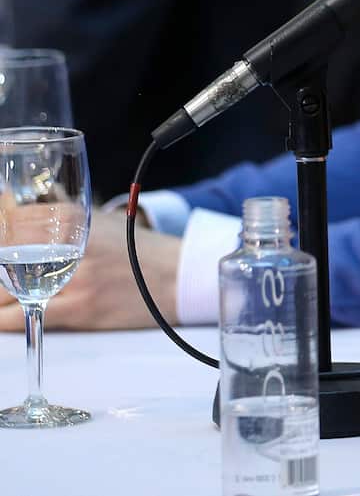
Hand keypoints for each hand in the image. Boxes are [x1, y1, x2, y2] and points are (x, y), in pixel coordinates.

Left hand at [0, 208, 178, 331]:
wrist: (177, 276)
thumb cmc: (137, 250)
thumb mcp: (100, 221)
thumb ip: (60, 215)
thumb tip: (14, 207)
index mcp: (72, 217)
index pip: (10, 220)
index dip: (1, 231)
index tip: (4, 245)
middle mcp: (70, 243)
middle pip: (4, 255)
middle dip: (0, 269)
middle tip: (4, 275)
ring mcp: (74, 277)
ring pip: (6, 290)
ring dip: (0, 294)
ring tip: (5, 296)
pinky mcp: (80, 308)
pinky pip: (23, 316)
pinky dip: (4, 319)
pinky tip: (3, 317)